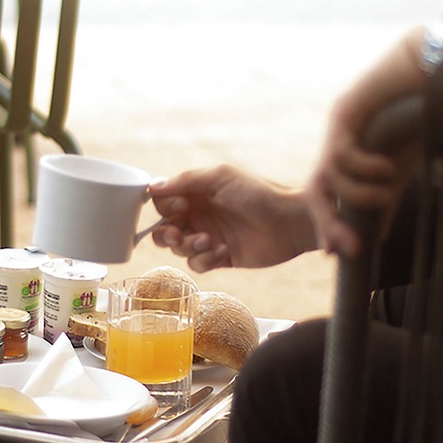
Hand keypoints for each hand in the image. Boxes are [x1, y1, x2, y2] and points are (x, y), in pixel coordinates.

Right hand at [148, 165, 318, 272]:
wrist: (290, 221)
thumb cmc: (258, 193)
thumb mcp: (220, 177)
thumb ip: (186, 180)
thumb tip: (152, 187)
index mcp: (196, 194)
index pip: (163, 202)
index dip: (164, 207)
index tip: (179, 206)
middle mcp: (199, 216)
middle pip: (164, 230)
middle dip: (166, 235)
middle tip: (179, 234)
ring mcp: (209, 238)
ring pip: (179, 250)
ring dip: (189, 247)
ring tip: (209, 241)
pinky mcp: (221, 258)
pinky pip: (198, 265)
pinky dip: (206, 260)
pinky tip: (224, 250)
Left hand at [305, 27, 426, 255]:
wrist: (428, 74)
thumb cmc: (414, 118)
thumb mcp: (398, 167)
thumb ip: (386, 198)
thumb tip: (378, 237)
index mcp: (344, 160)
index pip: (325, 198)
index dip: (327, 226)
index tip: (338, 255)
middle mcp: (334, 146)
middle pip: (315, 191)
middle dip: (327, 222)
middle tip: (350, 247)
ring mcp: (336, 129)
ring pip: (329, 175)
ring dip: (358, 193)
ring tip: (388, 189)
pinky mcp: (343, 112)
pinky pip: (343, 152)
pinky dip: (364, 168)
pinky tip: (388, 169)